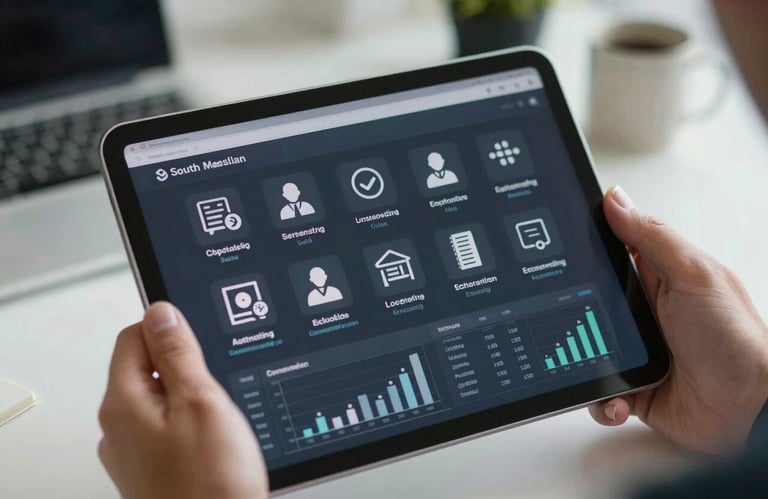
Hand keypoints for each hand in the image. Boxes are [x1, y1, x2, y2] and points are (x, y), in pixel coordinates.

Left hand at [98, 302, 267, 498]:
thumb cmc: (210, 484)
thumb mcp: (201, 402)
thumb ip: (178, 353)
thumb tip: (161, 312)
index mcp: (123, 403)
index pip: (134, 336)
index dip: (171, 328)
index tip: (200, 336)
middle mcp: (118, 428)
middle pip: (149, 368)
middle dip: (187, 367)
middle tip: (218, 385)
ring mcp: (135, 452)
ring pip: (164, 400)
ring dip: (193, 398)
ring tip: (222, 418)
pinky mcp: (154, 470)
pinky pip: (170, 429)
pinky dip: (194, 425)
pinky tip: (219, 441)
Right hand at [588, 186, 767, 454]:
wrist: (751, 409)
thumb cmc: (735, 340)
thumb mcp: (693, 275)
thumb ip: (652, 236)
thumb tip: (615, 199)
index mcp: (656, 278)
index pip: (609, 253)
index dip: (583, 250)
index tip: (555, 251)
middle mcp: (642, 313)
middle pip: (586, 304)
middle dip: (573, 315)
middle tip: (578, 322)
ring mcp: (635, 351)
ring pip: (584, 350)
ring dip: (583, 363)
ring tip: (598, 368)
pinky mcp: (632, 388)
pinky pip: (599, 392)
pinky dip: (602, 400)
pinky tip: (618, 399)